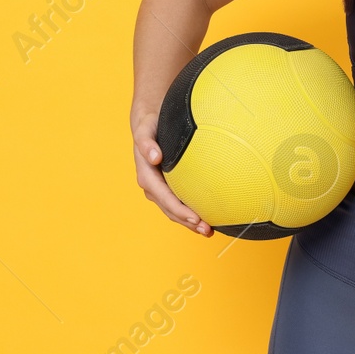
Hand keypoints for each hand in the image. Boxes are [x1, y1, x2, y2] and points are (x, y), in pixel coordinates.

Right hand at [131, 109, 211, 236]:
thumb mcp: (145, 129)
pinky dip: (191, 213)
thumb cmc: (149, 124)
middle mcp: (152, 185)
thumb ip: (146, 143)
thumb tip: (154, 157)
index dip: (179, 210)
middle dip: (188, 222)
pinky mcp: (167, 186)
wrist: (148, 122)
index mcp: (146, 175)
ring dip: (190, 223)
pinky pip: (179, 202)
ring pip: (174, 210)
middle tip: (208, 231)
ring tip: (209, 231)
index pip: (164, 197)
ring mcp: (160, 188)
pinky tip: (206, 218)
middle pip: (170, 209)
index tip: (195, 219)